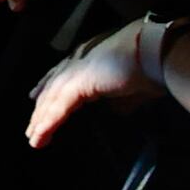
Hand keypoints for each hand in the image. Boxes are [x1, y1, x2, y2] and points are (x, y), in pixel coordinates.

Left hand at [28, 15, 180, 144]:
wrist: (157, 50)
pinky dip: (49, 122)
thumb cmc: (152, 65)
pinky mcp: (79, 81)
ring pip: (52, 98)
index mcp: (91, 57)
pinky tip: (41, 136)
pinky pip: (59, 106)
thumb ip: (121, 98)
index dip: (48, 86)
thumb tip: (115, 109)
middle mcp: (79, 60)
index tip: (36, 96)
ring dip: (42, 120)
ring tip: (34, 139)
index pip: (62, 74)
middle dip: (41, 108)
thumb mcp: (133, 87)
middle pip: (52, 87)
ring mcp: (78, 69)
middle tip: (32, 127)